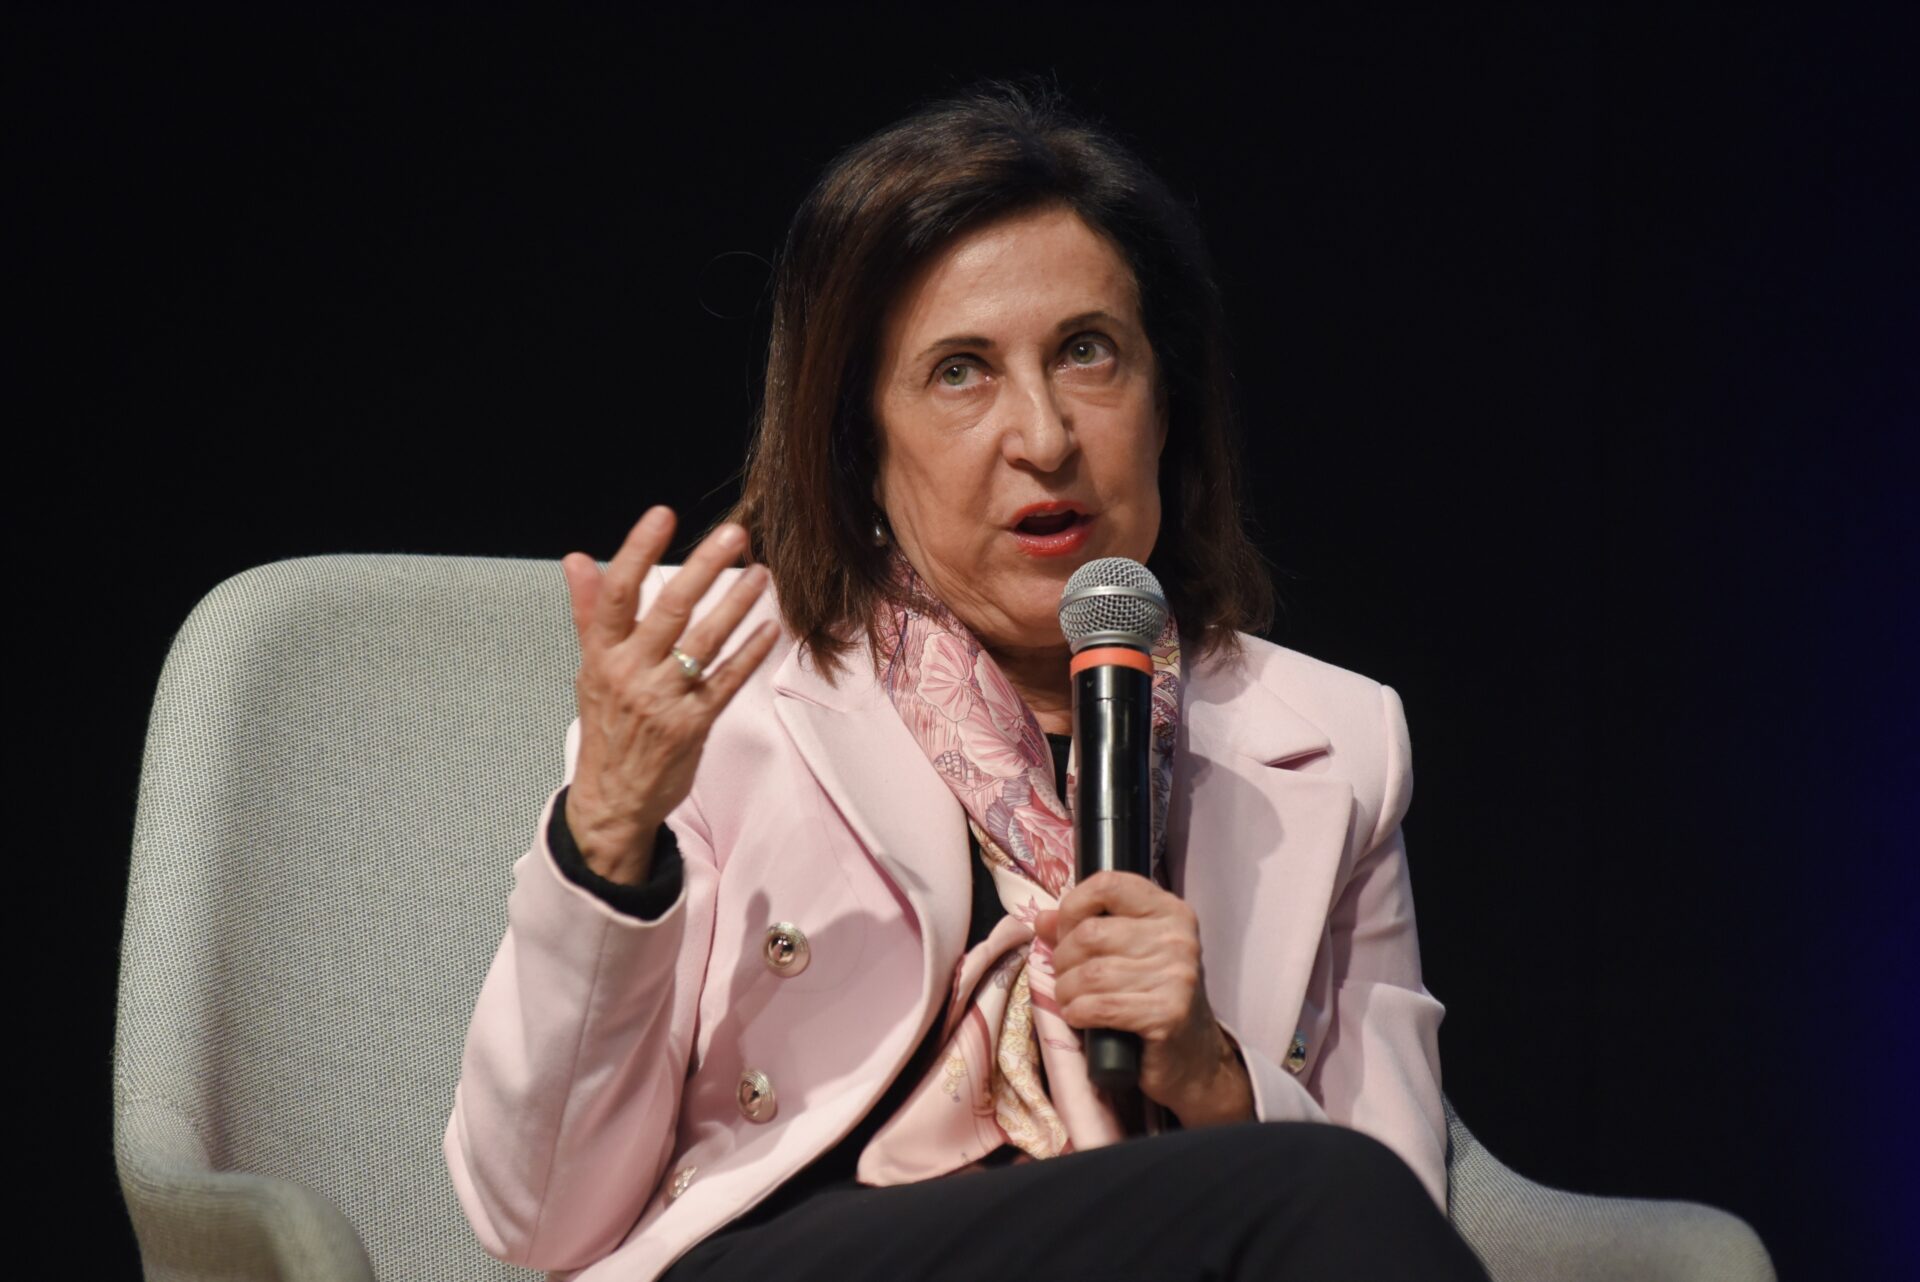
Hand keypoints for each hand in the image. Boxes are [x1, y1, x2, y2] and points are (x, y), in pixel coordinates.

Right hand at [559, 507, 779, 884]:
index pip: (619, 592)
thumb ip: (590, 611)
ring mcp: (663, 700)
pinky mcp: (693, 725)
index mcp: (603, 654)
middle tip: (734, 534)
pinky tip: (770, 629)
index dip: (638, 550)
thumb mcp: (590, 668)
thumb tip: (578, 559)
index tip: (663, 515)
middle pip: (670, 610)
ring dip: (737, 605)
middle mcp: (631, 673)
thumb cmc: (607, 726)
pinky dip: (750, 654)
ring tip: (762, 574)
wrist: (612, 799)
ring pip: (705, 642)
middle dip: (704, 568)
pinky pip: (727, 681)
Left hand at [1035, 871, 1253, 1126]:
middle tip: (1065, 978)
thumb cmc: (1153, 999)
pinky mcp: (1168, 1014)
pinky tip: (1080, 1018)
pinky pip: (1101, 1006)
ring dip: (1066, 991)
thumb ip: (1085, 929)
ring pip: (1091, 973)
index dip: (1073, 905)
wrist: (1192, 1060)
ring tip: (1070, 1001)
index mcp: (1170, 911)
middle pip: (1091, 933)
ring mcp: (1177, 976)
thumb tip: (1043, 919)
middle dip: (1063, 959)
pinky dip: (1078, 1013)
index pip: (1109, 884)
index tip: (1065, 931)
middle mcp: (1177, 938)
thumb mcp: (1126, 955)